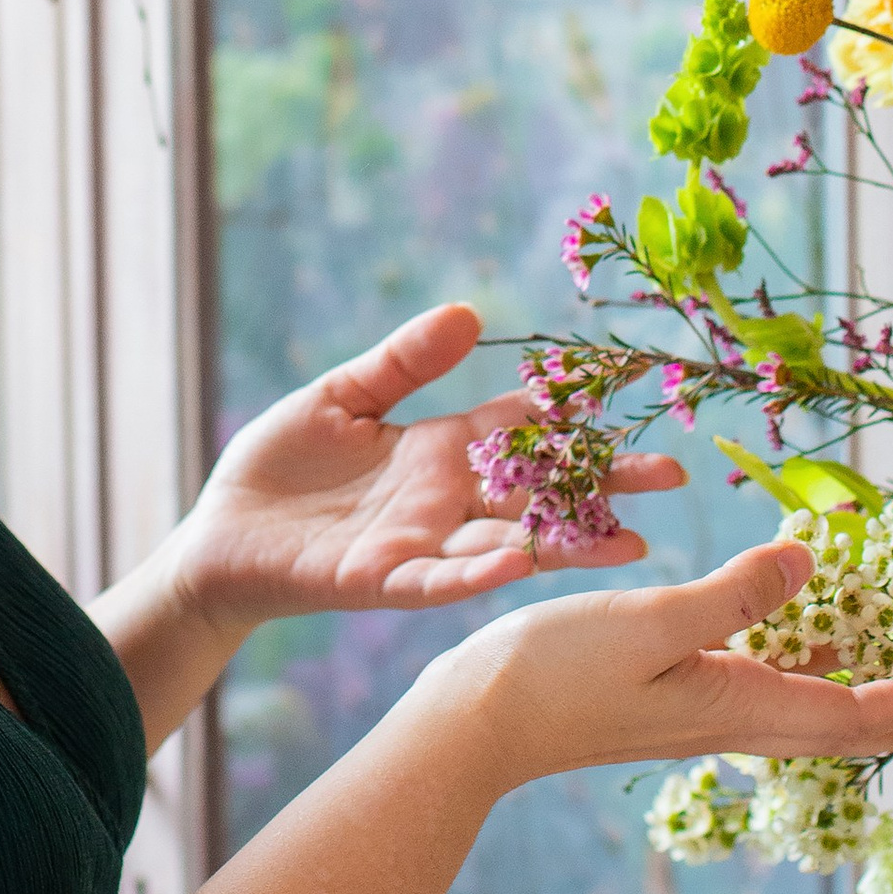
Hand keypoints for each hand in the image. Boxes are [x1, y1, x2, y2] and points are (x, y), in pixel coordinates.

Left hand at [171, 302, 683, 638]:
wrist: (219, 536)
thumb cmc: (279, 467)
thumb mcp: (342, 397)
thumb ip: (403, 361)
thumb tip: (469, 314)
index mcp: (438, 450)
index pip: (522, 426)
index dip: (574, 410)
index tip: (636, 392)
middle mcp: (443, 500)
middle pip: (538, 489)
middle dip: (604, 484)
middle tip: (673, 476)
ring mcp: (418, 544)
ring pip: (508, 542)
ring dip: (566, 544)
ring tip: (631, 542)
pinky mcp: (379, 579)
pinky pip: (437, 578)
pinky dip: (475, 571)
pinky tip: (517, 562)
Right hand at [429, 535, 892, 801]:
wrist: (476, 725)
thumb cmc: (556, 673)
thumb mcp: (650, 623)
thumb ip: (734, 596)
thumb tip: (813, 562)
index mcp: (736, 705)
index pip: (850, 713)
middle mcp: (727, 719)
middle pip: (838, 728)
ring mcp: (696, 715)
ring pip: (801, 715)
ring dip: (859, 704)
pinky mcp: (667, 701)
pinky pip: (759, 696)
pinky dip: (799, 680)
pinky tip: (791, 658)